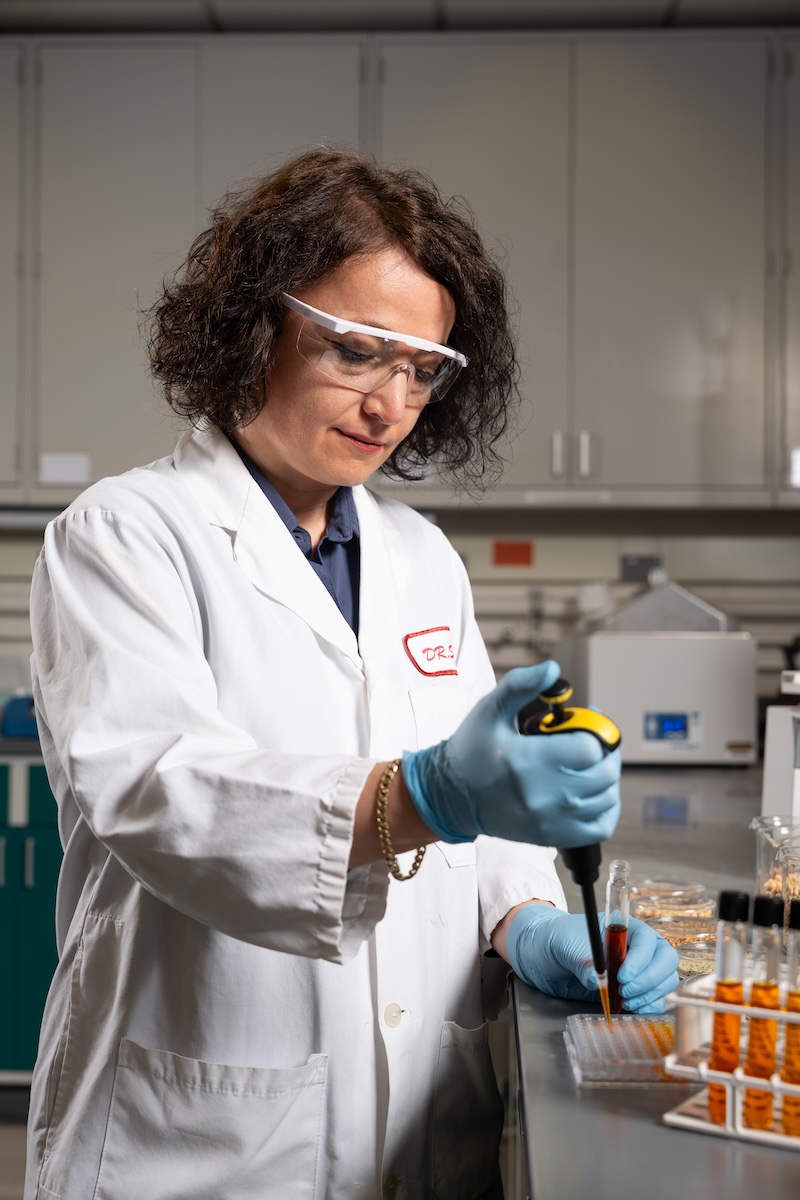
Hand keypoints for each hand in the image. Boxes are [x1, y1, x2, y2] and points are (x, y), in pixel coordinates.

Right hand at [401, 661, 620, 847]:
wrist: (450, 797)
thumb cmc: (470, 750)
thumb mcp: (490, 710)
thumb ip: (521, 685)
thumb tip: (552, 669)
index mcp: (528, 761)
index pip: (589, 748)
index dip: (593, 731)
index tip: (582, 723)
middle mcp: (542, 796)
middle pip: (604, 773)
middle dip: (603, 751)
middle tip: (589, 740)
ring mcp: (550, 821)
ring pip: (607, 798)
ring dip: (606, 777)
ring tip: (587, 764)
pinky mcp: (552, 836)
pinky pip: (600, 827)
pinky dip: (606, 808)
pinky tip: (591, 791)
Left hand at [506, 905, 679, 1013]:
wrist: (545, 955)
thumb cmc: (558, 938)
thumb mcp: (566, 943)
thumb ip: (583, 959)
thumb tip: (598, 980)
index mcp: (625, 928)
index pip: (648, 940)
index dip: (641, 959)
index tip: (622, 976)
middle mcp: (637, 947)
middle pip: (665, 961)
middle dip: (650, 979)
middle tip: (626, 990)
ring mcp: (639, 969)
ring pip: (664, 981)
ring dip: (651, 994)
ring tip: (627, 1001)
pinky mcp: (634, 989)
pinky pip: (655, 998)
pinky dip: (650, 1006)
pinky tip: (634, 1009)